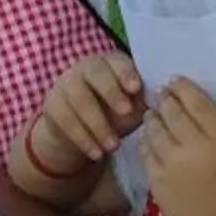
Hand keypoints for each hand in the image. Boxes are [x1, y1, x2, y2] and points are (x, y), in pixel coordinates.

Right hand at [25, 52, 146, 171]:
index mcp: (109, 63)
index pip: (117, 62)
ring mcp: (65, 85)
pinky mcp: (52, 105)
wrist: (81, 129)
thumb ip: (143, 101)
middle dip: (111, 93)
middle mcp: (85, 68)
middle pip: (95, 74)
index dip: (125, 73)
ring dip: (98, 124)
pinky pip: (66, 121)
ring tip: (114, 145)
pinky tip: (97, 154)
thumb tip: (164, 104)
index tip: (136, 89)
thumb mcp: (132, 105)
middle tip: (126, 113)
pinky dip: (83, 139)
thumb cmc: (115, 112)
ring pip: (79, 100)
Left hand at [139, 80, 215, 215]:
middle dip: (164, 98)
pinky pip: (145, 149)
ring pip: (155, 128)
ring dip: (152, 117)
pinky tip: (148, 137)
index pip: (197, 102)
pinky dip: (146, 139)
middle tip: (161, 93)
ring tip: (153, 113)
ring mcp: (173, 163)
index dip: (183, 87)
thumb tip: (191, 108)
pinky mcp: (156, 178)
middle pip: (172, 111)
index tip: (176, 81)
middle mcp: (196, 147)